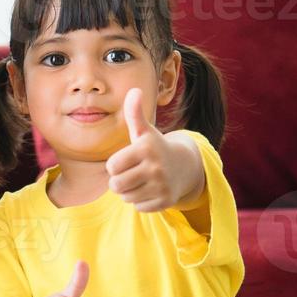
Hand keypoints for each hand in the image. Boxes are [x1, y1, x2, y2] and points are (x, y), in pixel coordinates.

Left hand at [105, 88, 203, 212]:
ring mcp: (162, 185)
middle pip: (116, 185)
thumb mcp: (144, 131)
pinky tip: (150, 190)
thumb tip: (134, 90)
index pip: (112, 166)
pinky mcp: (165, 201)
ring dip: (128, 191)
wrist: (184, 166)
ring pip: (126, 197)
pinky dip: (141, 201)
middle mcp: (155, 167)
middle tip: (129, 174)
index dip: (114, 165)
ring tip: (140, 181)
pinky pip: (139, 207)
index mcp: (146, 148)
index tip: (124, 161)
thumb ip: (134, 113)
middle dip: (118, 181)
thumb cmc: (154, 147)